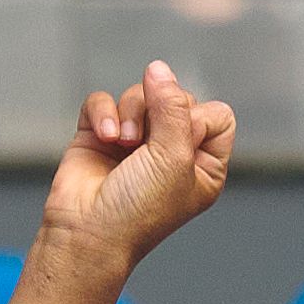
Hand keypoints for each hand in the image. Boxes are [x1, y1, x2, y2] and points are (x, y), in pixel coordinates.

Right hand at [37, 61, 233, 267]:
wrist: (86, 234)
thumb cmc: (137, 211)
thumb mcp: (174, 157)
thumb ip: (174, 105)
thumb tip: (159, 68)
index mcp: (202, 165)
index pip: (216, 115)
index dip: (198, 118)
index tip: (182, 145)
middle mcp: (170, 152)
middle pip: (176, 98)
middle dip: (158, 113)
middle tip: (144, 144)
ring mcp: (134, 143)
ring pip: (140, 95)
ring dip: (130, 113)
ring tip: (122, 142)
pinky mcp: (99, 136)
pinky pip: (104, 101)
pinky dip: (103, 113)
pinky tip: (103, 137)